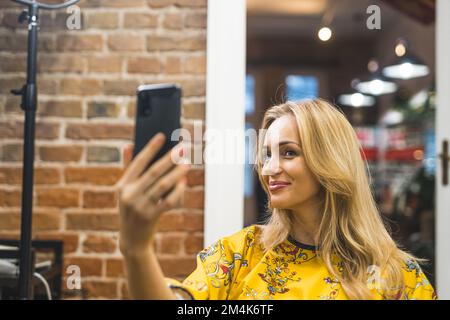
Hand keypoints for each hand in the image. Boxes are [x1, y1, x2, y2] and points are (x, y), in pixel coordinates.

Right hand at [116, 133, 189, 255]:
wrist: (132, 240)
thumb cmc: (133, 209)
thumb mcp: (126, 191)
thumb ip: (129, 169)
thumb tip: (129, 145)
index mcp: (122, 185)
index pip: (138, 162)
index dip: (150, 148)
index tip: (162, 136)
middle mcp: (129, 195)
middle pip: (153, 172)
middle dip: (169, 158)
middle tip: (183, 147)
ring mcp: (140, 207)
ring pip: (163, 185)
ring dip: (177, 172)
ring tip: (187, 163)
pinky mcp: (151, 217)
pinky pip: (168, 201)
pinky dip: (178, 190)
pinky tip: (184, 182)